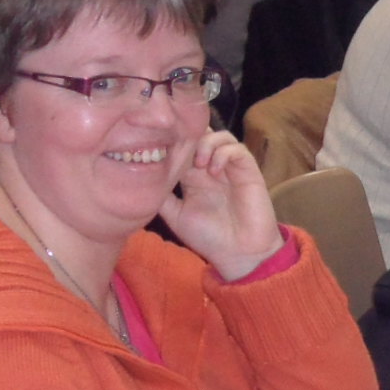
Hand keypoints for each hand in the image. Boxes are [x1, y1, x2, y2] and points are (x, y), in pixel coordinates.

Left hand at [157, 130, 284, 279]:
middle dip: (190, 136)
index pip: (183, 147)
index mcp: (194, 177)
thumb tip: (140, 178)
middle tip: (180, 151)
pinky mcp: (248, 171)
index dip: (173, 141)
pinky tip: (213, 171)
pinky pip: (238, 149)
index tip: (161, 148)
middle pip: (201, 134)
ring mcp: (230, 168)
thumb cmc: (209, 238)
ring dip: (207, 144)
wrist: (238, 254)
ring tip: (199, 164)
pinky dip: (223, 153)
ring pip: (220, 136)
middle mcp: (211, 168)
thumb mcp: (175, 216)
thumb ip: (161, 196)